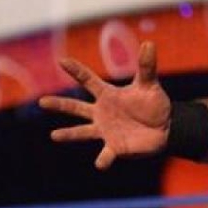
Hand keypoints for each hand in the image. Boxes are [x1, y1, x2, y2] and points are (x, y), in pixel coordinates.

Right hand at [39, 41, 170, 169]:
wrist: (165, 128)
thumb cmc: (154, 104)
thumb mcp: (150, 84)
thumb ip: (147, 66)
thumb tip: (149, 43)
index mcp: (108, 95)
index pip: (88, 80)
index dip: (76, 71)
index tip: (62, 60)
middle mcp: (101, 112)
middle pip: (76, 107)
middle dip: (60, 104)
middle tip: (42, 101)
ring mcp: (105, 130)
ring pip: (82, 132)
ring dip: (69, 134)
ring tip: (54, 136)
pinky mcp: (115, 147)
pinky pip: (106, 155)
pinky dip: (103, 160)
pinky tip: (100, 164)